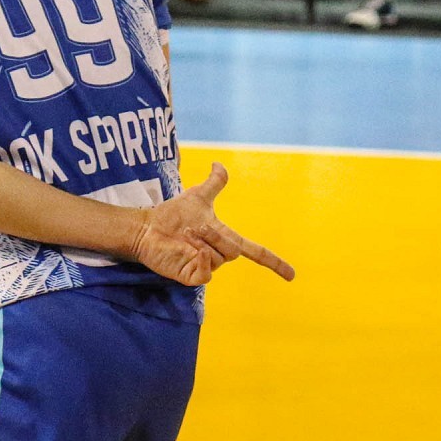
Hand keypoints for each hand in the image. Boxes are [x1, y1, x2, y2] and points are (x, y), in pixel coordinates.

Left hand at [128, 163, 294, 286]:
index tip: (292, 275)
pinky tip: (189, 251)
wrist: (147, 227)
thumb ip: (214, 182)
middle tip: (193, 227)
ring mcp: (204, 268)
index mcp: (225, 239)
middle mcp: (217, 255)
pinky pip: (206, 275)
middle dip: (215, 236)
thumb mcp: (198, 196)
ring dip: (202, 244)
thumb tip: (218, 163)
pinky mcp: (190, 278)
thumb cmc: (172, 215)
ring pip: (218, 260)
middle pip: (233, 251)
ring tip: (184, 236)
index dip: (274, 263)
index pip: (255, 252)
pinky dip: (201, 261)